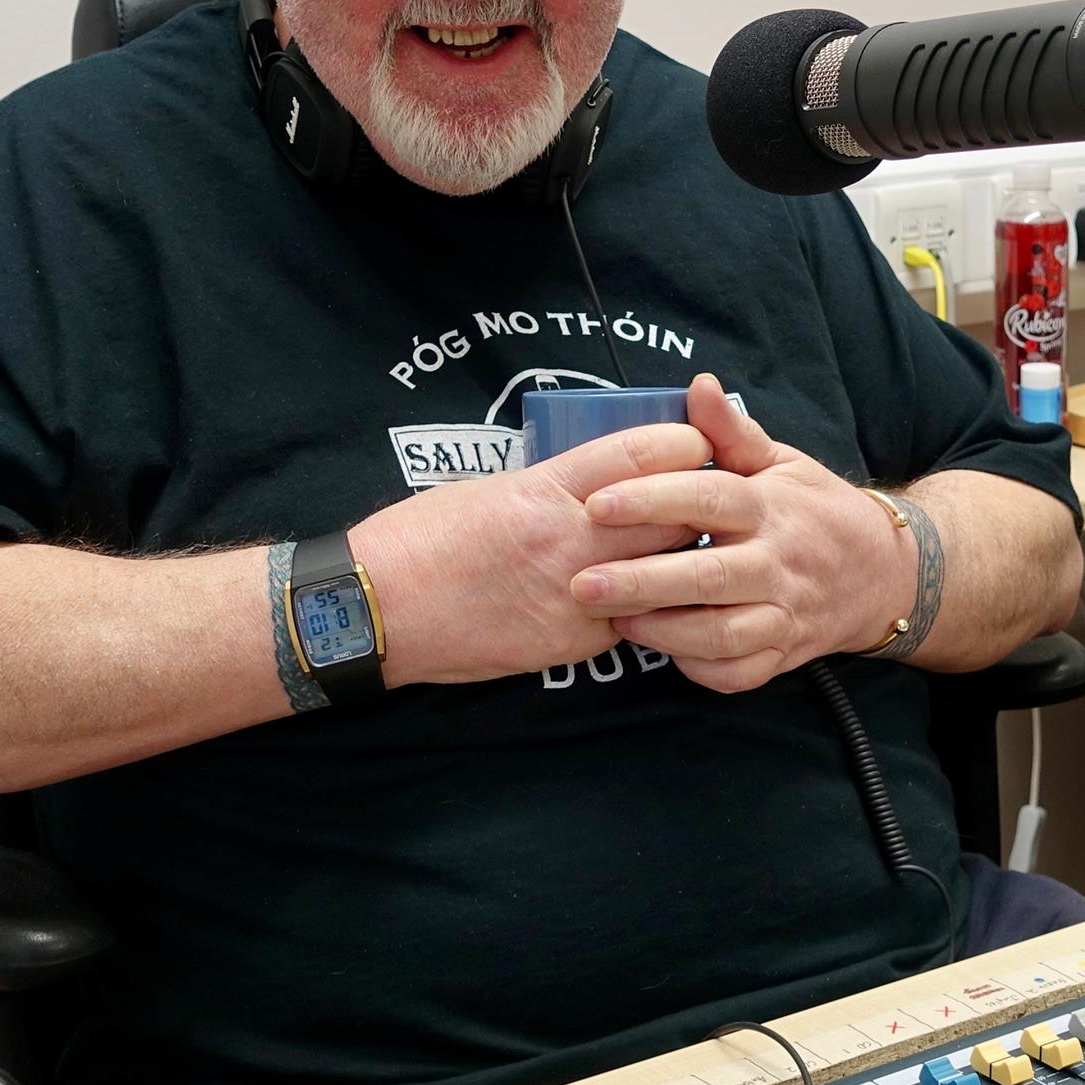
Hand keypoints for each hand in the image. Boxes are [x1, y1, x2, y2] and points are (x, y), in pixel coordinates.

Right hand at [351, 420, 709, 686]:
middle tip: (706, 500)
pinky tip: (636, 602)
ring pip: (664, 573)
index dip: (686, 443)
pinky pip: (629, 622)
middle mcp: (572, 539)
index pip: (648, 453)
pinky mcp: (569, 642)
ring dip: (679, 562)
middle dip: (696, 505)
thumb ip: (553, 486)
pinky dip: (640, 610)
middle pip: (675, 515)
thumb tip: (598, 483)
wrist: (378, 607)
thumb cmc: (422, 537)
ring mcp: (575, 596)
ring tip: (683, 552)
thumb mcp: (491, 488)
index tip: (696, 443)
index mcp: (549, 488)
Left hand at [566, 375, 913, 692]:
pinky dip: (699, 668)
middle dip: (640, 582)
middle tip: (581, 582)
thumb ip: (732, 431)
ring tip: (612, 619)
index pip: (708, 498)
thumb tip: (699, 384)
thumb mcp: (781, 461)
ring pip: (721, 634)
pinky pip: (739, 673)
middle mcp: (778, 562)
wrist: (884, 573)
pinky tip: (661, 649)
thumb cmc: (814, 509)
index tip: (595, 503)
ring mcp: (784, 614)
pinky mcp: (784, 655)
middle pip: (706, 576)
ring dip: (663, 632)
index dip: (651, 500)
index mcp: (769, 507)